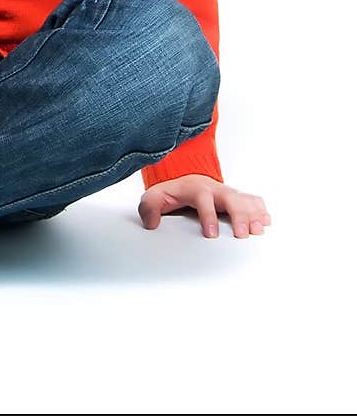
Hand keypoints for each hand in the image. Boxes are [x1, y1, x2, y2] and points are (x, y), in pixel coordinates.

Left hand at [138, 174, 271, 238]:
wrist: (185, 180)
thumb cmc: (172, 192)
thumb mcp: (154, 197)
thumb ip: (149, 207)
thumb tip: (151, 223)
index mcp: (195, 188)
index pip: (203, 198)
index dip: (208, 216)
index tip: (211, 234)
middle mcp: (215, 189)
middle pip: (230, 198)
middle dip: (238, 216)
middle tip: (242, 235)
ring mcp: (227, 193)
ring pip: (244, 200)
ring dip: (253, 214)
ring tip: (259, 229)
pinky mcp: (236, 198)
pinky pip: (251, 200)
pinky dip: (260, 209)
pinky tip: (266, 221)